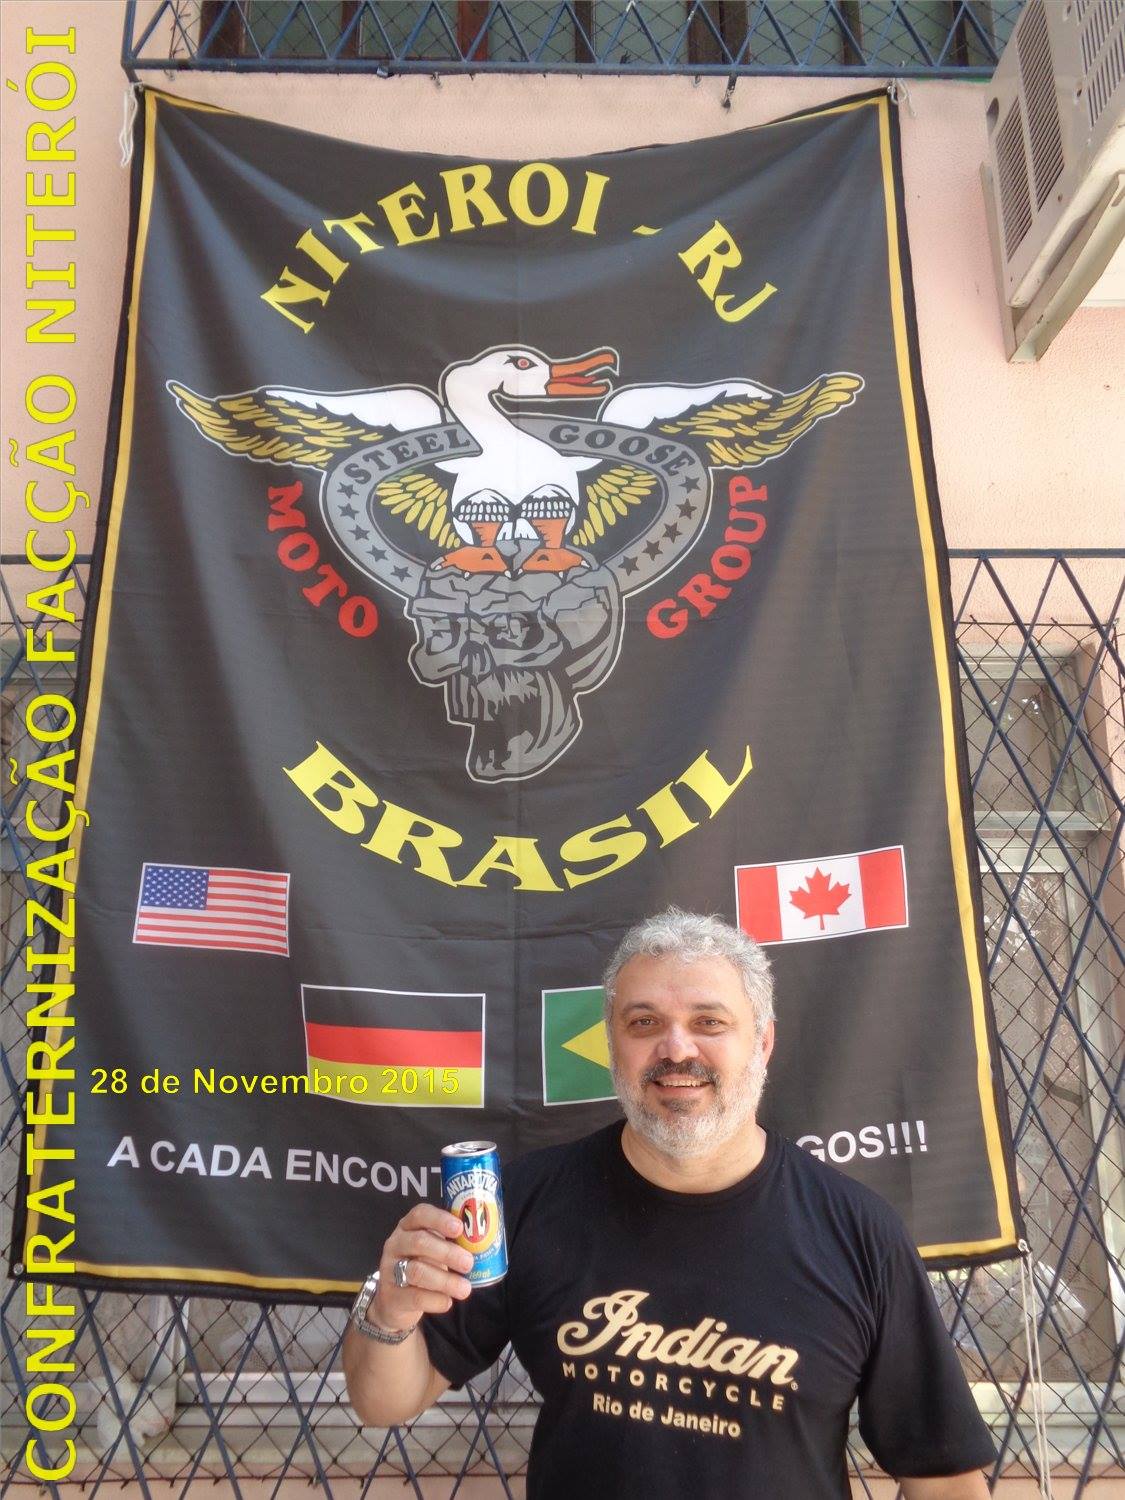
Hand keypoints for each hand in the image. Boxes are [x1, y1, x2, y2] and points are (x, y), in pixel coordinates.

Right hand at [370, 1204, 473, 1331]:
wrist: (394, 1301)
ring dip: (445, 1280)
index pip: (420, 1214)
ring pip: (417, 1271)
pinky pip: (415, 1297)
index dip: (440, 1219)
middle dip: (448, 1252)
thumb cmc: (421, 1266)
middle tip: (468, 1263)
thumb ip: (448, 1243)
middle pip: (420, 1242)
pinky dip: (436, 1300)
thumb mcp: (430, 1250)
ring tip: (465, 1289)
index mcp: (407, 1227)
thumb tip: (480, 1244)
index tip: (459, 1228)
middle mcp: (395, 1244)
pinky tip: (448, 1302)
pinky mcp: (392, 1296)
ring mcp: (389, 1270)